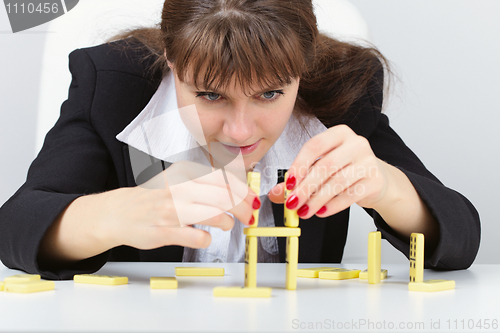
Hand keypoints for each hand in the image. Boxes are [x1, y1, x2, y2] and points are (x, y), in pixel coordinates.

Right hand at [40, 161, 259, 262]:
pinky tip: (203, 237)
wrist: (119, 213)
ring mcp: (172, 210)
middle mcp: (179, 188)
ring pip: (216, 214)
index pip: (224, 179)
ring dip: (228, 222)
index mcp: (184, 173)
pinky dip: (207, 240)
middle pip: (225, 197)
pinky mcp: (165, 231)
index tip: (252, 199)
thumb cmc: (153, 198)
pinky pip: (198, 237)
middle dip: (243, 208)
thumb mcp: (178, 180)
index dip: (244, 191)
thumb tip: (238, 188)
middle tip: (248, 216)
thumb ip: (205, 183)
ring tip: (227, 225)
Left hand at [268, 125, 390, 217]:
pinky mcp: (375, 181)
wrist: (376, 178)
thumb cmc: (345, 168)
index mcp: (339, 133)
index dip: (299, 165)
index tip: (289, 183)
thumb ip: (298, 178)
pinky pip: (350, 195)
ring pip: (337, 182)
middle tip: (293, 202)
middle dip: (305, 187)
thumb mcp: (321, 168)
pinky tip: (321, 211)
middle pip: (325, 166)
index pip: (315, 146)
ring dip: (316, 199)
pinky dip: (332, 206)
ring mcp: (368, 161)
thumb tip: (275, 193)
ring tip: (305, 211)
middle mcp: (355, 143)